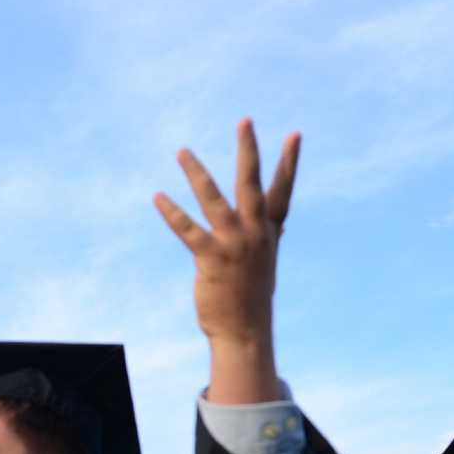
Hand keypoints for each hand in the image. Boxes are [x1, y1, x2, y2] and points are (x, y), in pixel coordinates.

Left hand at [154, 119, 300, 399]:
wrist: (246, 332)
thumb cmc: (252, 298)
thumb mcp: (265, 262)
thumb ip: (269, 238)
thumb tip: (278, 227)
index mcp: (269, 233)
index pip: (283, 192)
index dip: (289, 163)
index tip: (295, 134)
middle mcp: (255, 233)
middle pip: (253, 184)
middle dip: (248, 151)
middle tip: (245, 121)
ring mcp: (235, 244)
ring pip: (214, 199)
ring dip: (196, 173)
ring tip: (182, 151)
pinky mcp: (212, 258)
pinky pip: (188, 229)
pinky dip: (172, 212)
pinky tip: (159, 196)